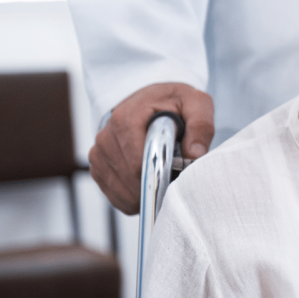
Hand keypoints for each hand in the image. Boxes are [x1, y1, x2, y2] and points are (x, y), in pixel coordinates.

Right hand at [89, 83, 214, 214]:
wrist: (152, 100)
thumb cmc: (175, 102)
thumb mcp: (196, 104)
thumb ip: (200, 126)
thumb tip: (194, 155)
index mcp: (125, 119)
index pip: (138, 163)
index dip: (160, 175)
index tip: (178, 177)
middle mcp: (106, 137)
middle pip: (130, 179)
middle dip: (156, 185)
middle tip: (176, 178)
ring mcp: (98, 153)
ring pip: (122, 190)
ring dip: (146, 194)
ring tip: (164, 179)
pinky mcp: (98, 167)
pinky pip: (115, 195)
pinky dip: (135, 198)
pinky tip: (150, 187)